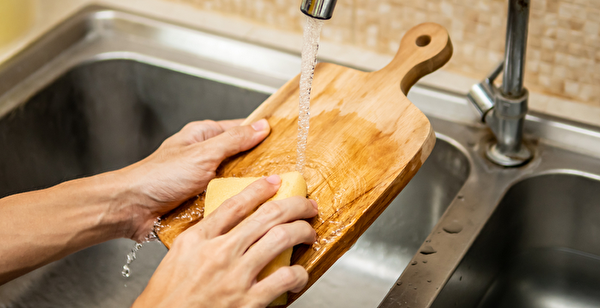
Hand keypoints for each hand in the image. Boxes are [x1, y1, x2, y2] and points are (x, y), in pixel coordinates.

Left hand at [119, 119, 270, 240]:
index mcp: (205, 136)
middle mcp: (206, 157)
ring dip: (249, 190)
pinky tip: (252, 212)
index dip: (263, 137)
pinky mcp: (202, 202)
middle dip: (261, 168)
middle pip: (243, 159)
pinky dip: (237, 206)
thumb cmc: (158, 177)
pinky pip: (226, 202)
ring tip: (272, 196)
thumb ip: (233, 141)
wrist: (131, 209)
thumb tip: (262, 127)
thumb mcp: (202, 153)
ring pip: (237, 183)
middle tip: (285, 175)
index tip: (286, 145)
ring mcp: (205, 181)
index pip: (242, 130)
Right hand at [133, 175, 317, 307]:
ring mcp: (235, 276)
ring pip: (281, 238)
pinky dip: (298, 273)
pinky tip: (299, 273)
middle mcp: (218, 253)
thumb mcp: (179, 255)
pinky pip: (284, 278)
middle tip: (307, 205)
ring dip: (302, 231)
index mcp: (199, 238)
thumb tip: (230, 221)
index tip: (275, 181)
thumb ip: (204, 236)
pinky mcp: (247, 301)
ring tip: (309, 233)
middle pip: (267, 216)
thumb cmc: (168, 296)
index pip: (235, 204)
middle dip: (295, 205)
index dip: (259, 188)